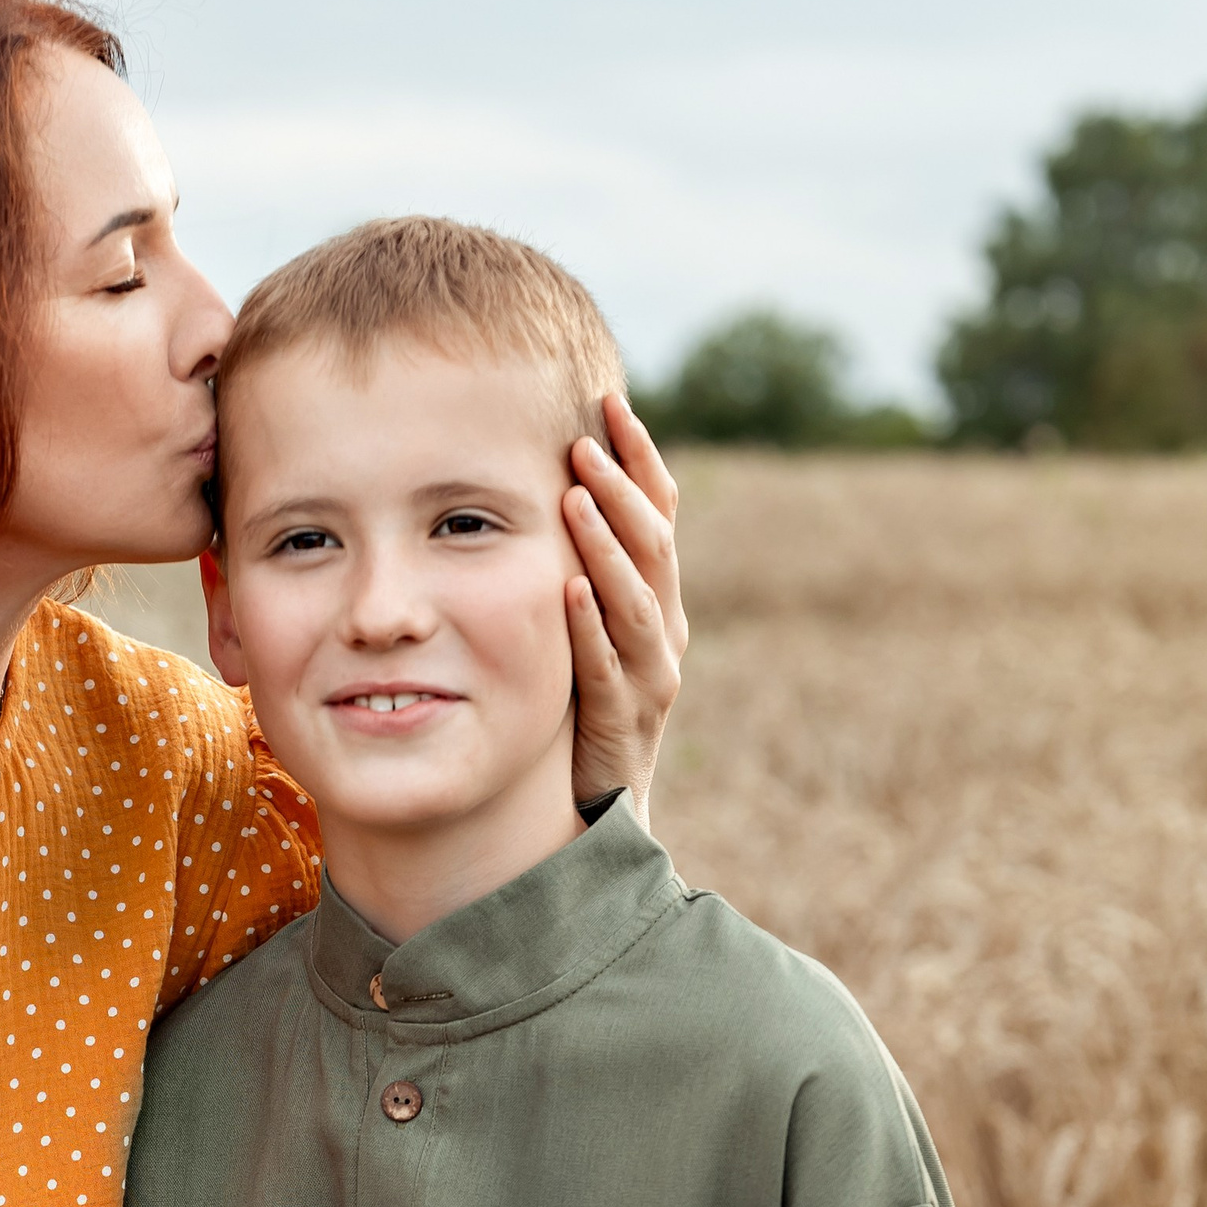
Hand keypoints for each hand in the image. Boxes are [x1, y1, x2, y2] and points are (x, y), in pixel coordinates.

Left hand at [564, 391, 683, 821]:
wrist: (604, 806)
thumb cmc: (585, 709)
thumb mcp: (584, 628)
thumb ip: (577, 569)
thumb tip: (542, 491)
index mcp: (657, 599)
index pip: (657, 512)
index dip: (638, 457)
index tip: (609, 400)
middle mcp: (665, 630)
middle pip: (654, 543)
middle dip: (622, 487)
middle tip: (585, 439)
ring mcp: (651, 675)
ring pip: (639, 598)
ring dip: (607, 543)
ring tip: (577, 495)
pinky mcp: (625, 720)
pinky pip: (608, 665)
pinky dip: (589, 625)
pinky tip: (567, 589)